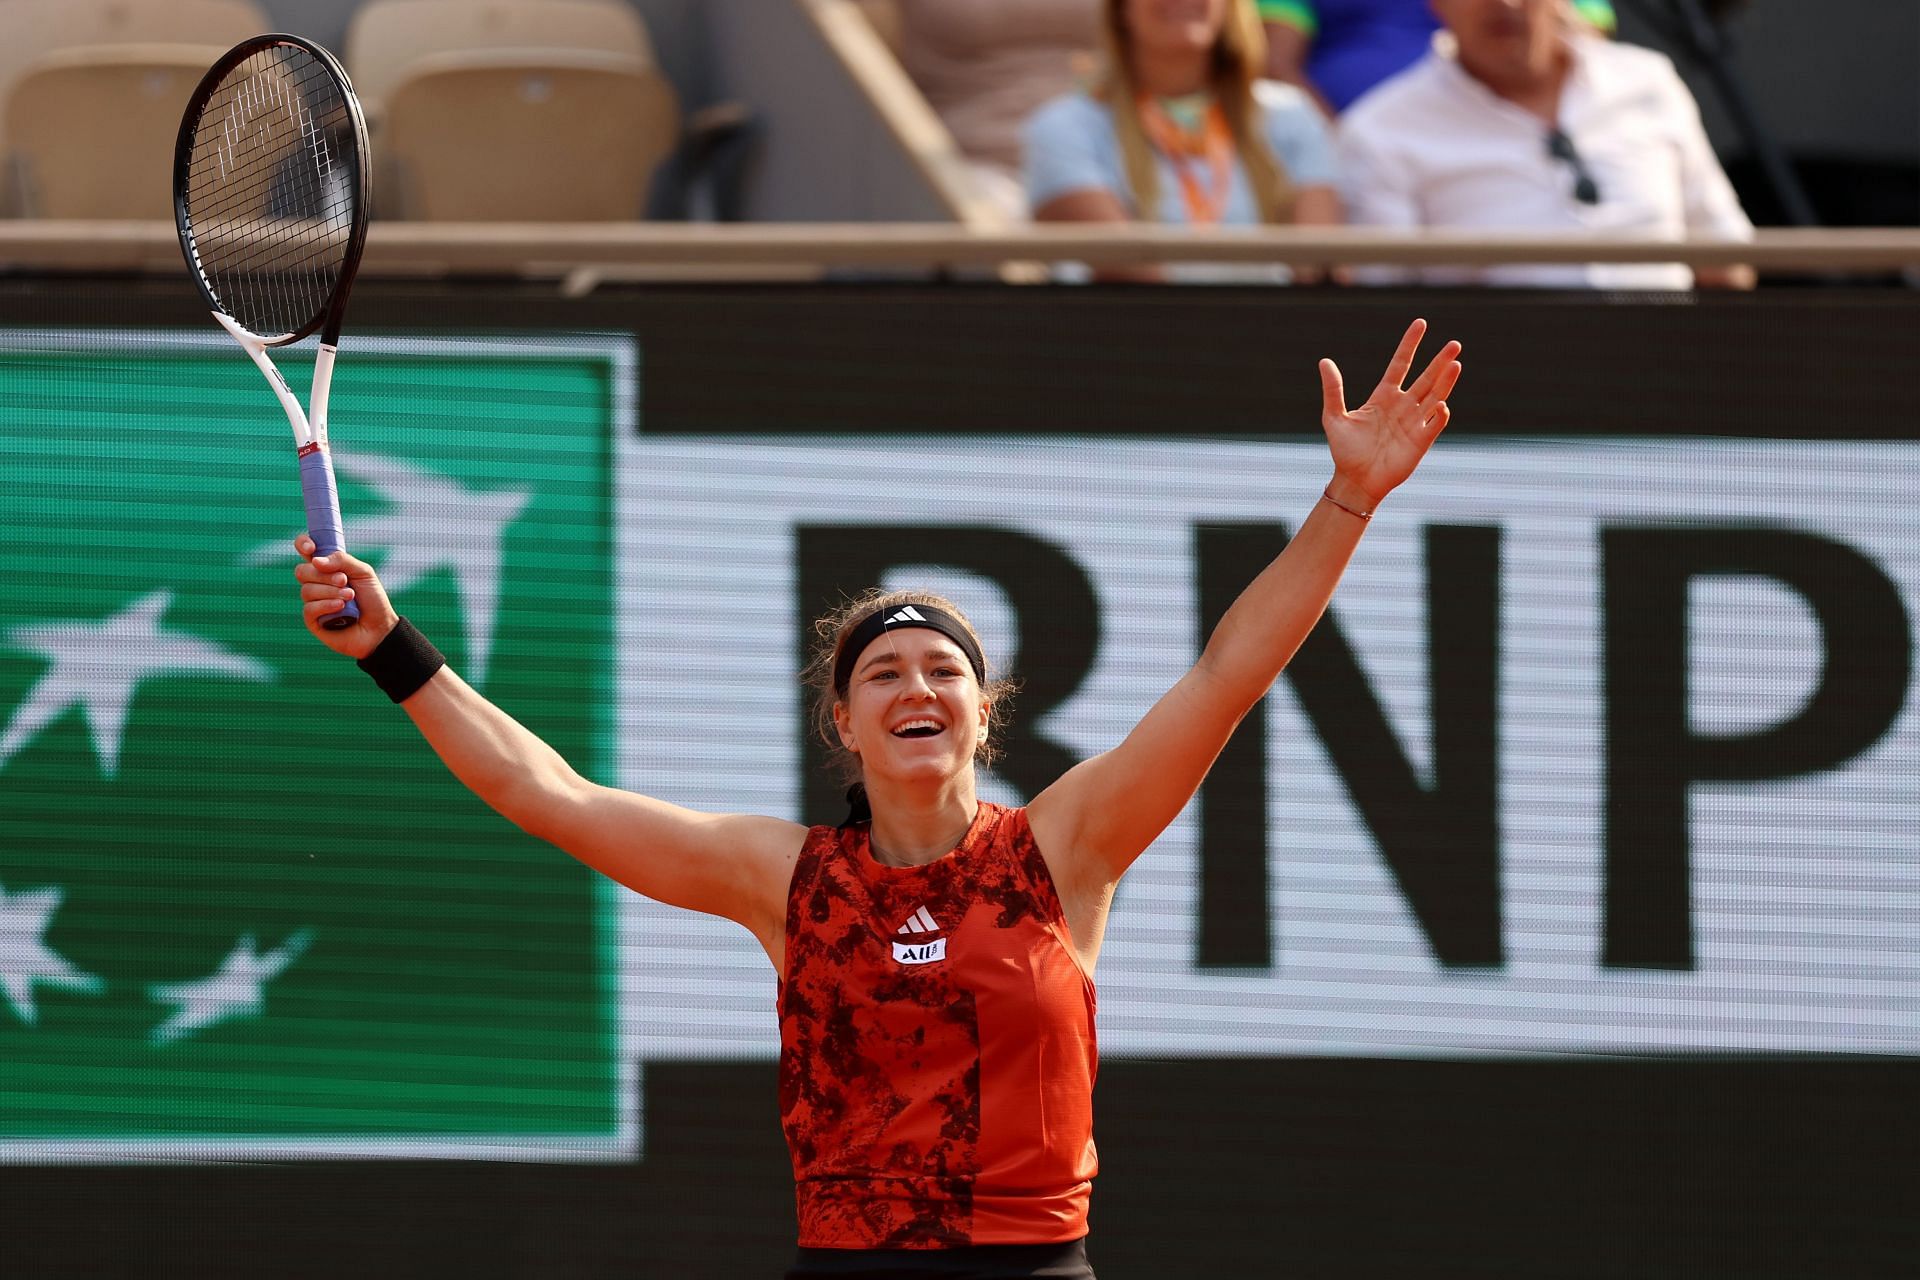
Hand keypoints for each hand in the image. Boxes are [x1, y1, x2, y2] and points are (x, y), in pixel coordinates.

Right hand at [291, 534, 397, 657]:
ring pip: (306, 590)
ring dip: (331, 592)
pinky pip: (309, 608)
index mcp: (327, 568)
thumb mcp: (364, 573)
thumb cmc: (373, 599)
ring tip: (350, 597)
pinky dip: (327, 605)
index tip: (311, 548)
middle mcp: (316, 583)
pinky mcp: (312, 620)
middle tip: (344, 580)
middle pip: (302, 571)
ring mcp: (313, 601)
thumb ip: (342, 561)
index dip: (303, 544)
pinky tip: (341, 608)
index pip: (305, 551)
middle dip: (324, 575)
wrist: (380, 628)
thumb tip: (315, 560)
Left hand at [1318, 318, 1461, 507]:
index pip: (1400, 364)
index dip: (1410, 344)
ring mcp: (1414, 423)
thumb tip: (1324, 362)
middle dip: (1440, 361)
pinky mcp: (1420, 442)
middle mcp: (1402, 406)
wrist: (1355, 481)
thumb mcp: (1334, 417)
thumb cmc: (1345, 451)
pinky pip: (1434, 425)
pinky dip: (1438, 415)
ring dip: (1446, 382)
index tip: (1421, 324)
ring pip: (1434, 397)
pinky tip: (1441, 404)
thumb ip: (1333, 390)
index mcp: (1383, 397)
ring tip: (1456, 363)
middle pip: (1426, 378)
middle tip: (1455, 343)